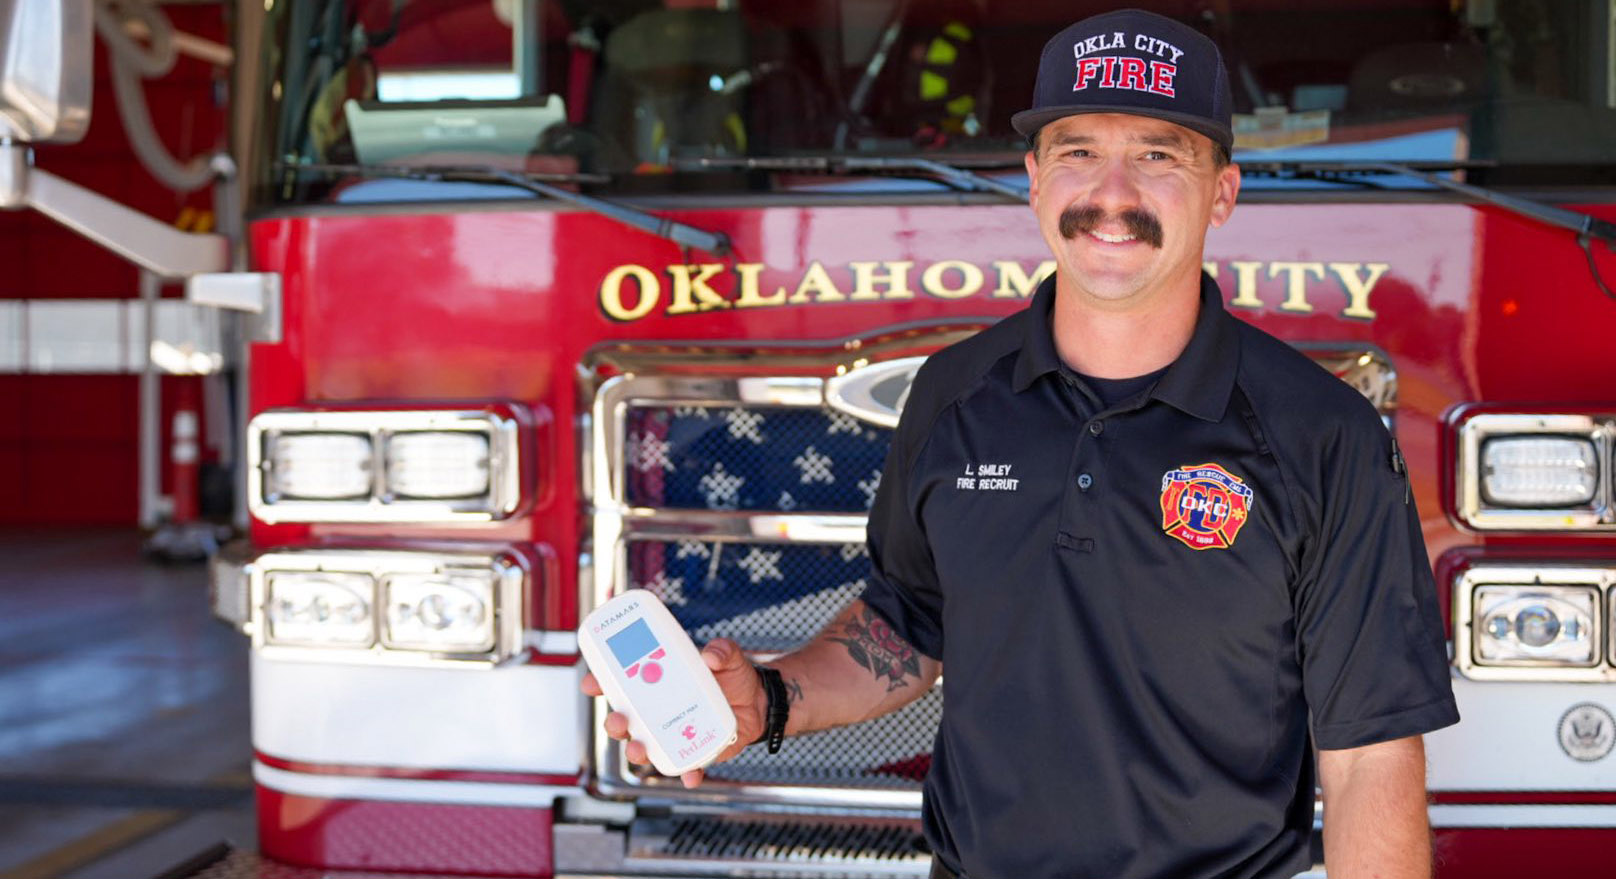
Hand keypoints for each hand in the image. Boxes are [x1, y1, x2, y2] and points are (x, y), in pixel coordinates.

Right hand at [580, 637, 766, 787]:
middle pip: (624, 720)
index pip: (621, 682)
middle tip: (618, 720)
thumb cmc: (734, 676)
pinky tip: (691, 777)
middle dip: (613, 723)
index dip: (600, 682)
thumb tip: (711, 656)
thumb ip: (722, 650)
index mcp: (658, 682)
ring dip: (636, 751)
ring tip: (640, 749)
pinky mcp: (692, 751)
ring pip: (644, 746)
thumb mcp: (729, 656)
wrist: (759, 702)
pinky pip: (684, 766)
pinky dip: (686, 773)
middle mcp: (659, 710)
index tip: (590, 683)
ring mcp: (673, 733)